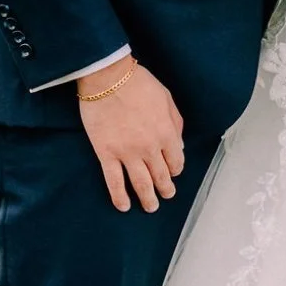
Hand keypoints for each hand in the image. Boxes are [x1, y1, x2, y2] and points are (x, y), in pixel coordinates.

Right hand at [77, 56, 185, 211]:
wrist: (108, 78)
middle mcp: (149, 147)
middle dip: (166, 189)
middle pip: (161, 176)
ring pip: (141, 184)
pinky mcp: (106, 154)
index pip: (176, 161)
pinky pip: (114, 181)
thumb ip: (175, 122)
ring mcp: (127, 153)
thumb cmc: (137, 83)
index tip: (173, 173)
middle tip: (166, 195)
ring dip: (148, 198)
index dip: (176, 169)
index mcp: (166, 133)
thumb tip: (179, 145)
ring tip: (151, 207)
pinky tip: (124, 206)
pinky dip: (119, 196)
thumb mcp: (166, 97)